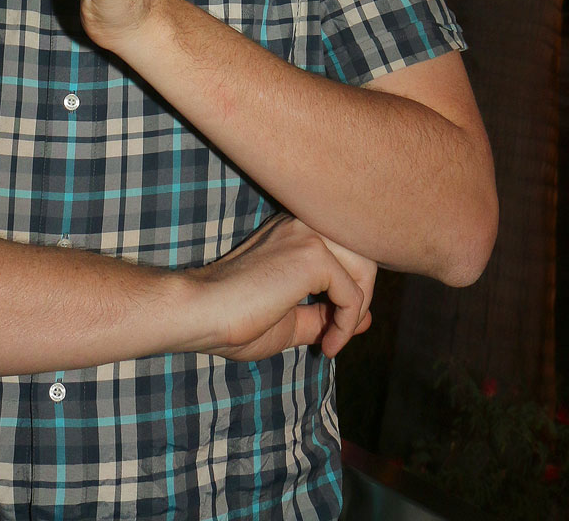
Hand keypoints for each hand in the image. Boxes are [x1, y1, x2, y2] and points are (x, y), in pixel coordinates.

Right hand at [186, 215, 372, 362]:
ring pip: (365, 267)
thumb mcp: (290, 319)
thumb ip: (326, 313)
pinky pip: (353, 295)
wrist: (202, 313)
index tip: (331, 331)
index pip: (346, 251)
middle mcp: (303, 222)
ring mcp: (308, 234)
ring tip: (333, 338)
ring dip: (357, 310)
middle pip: (364, 253)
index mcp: (295, 230)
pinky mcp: (312, 254)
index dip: (349, 293)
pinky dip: (346, 327)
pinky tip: (326, 346)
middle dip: (361, 298)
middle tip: (336, 334)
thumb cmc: (235, 319)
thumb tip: (366, 318)